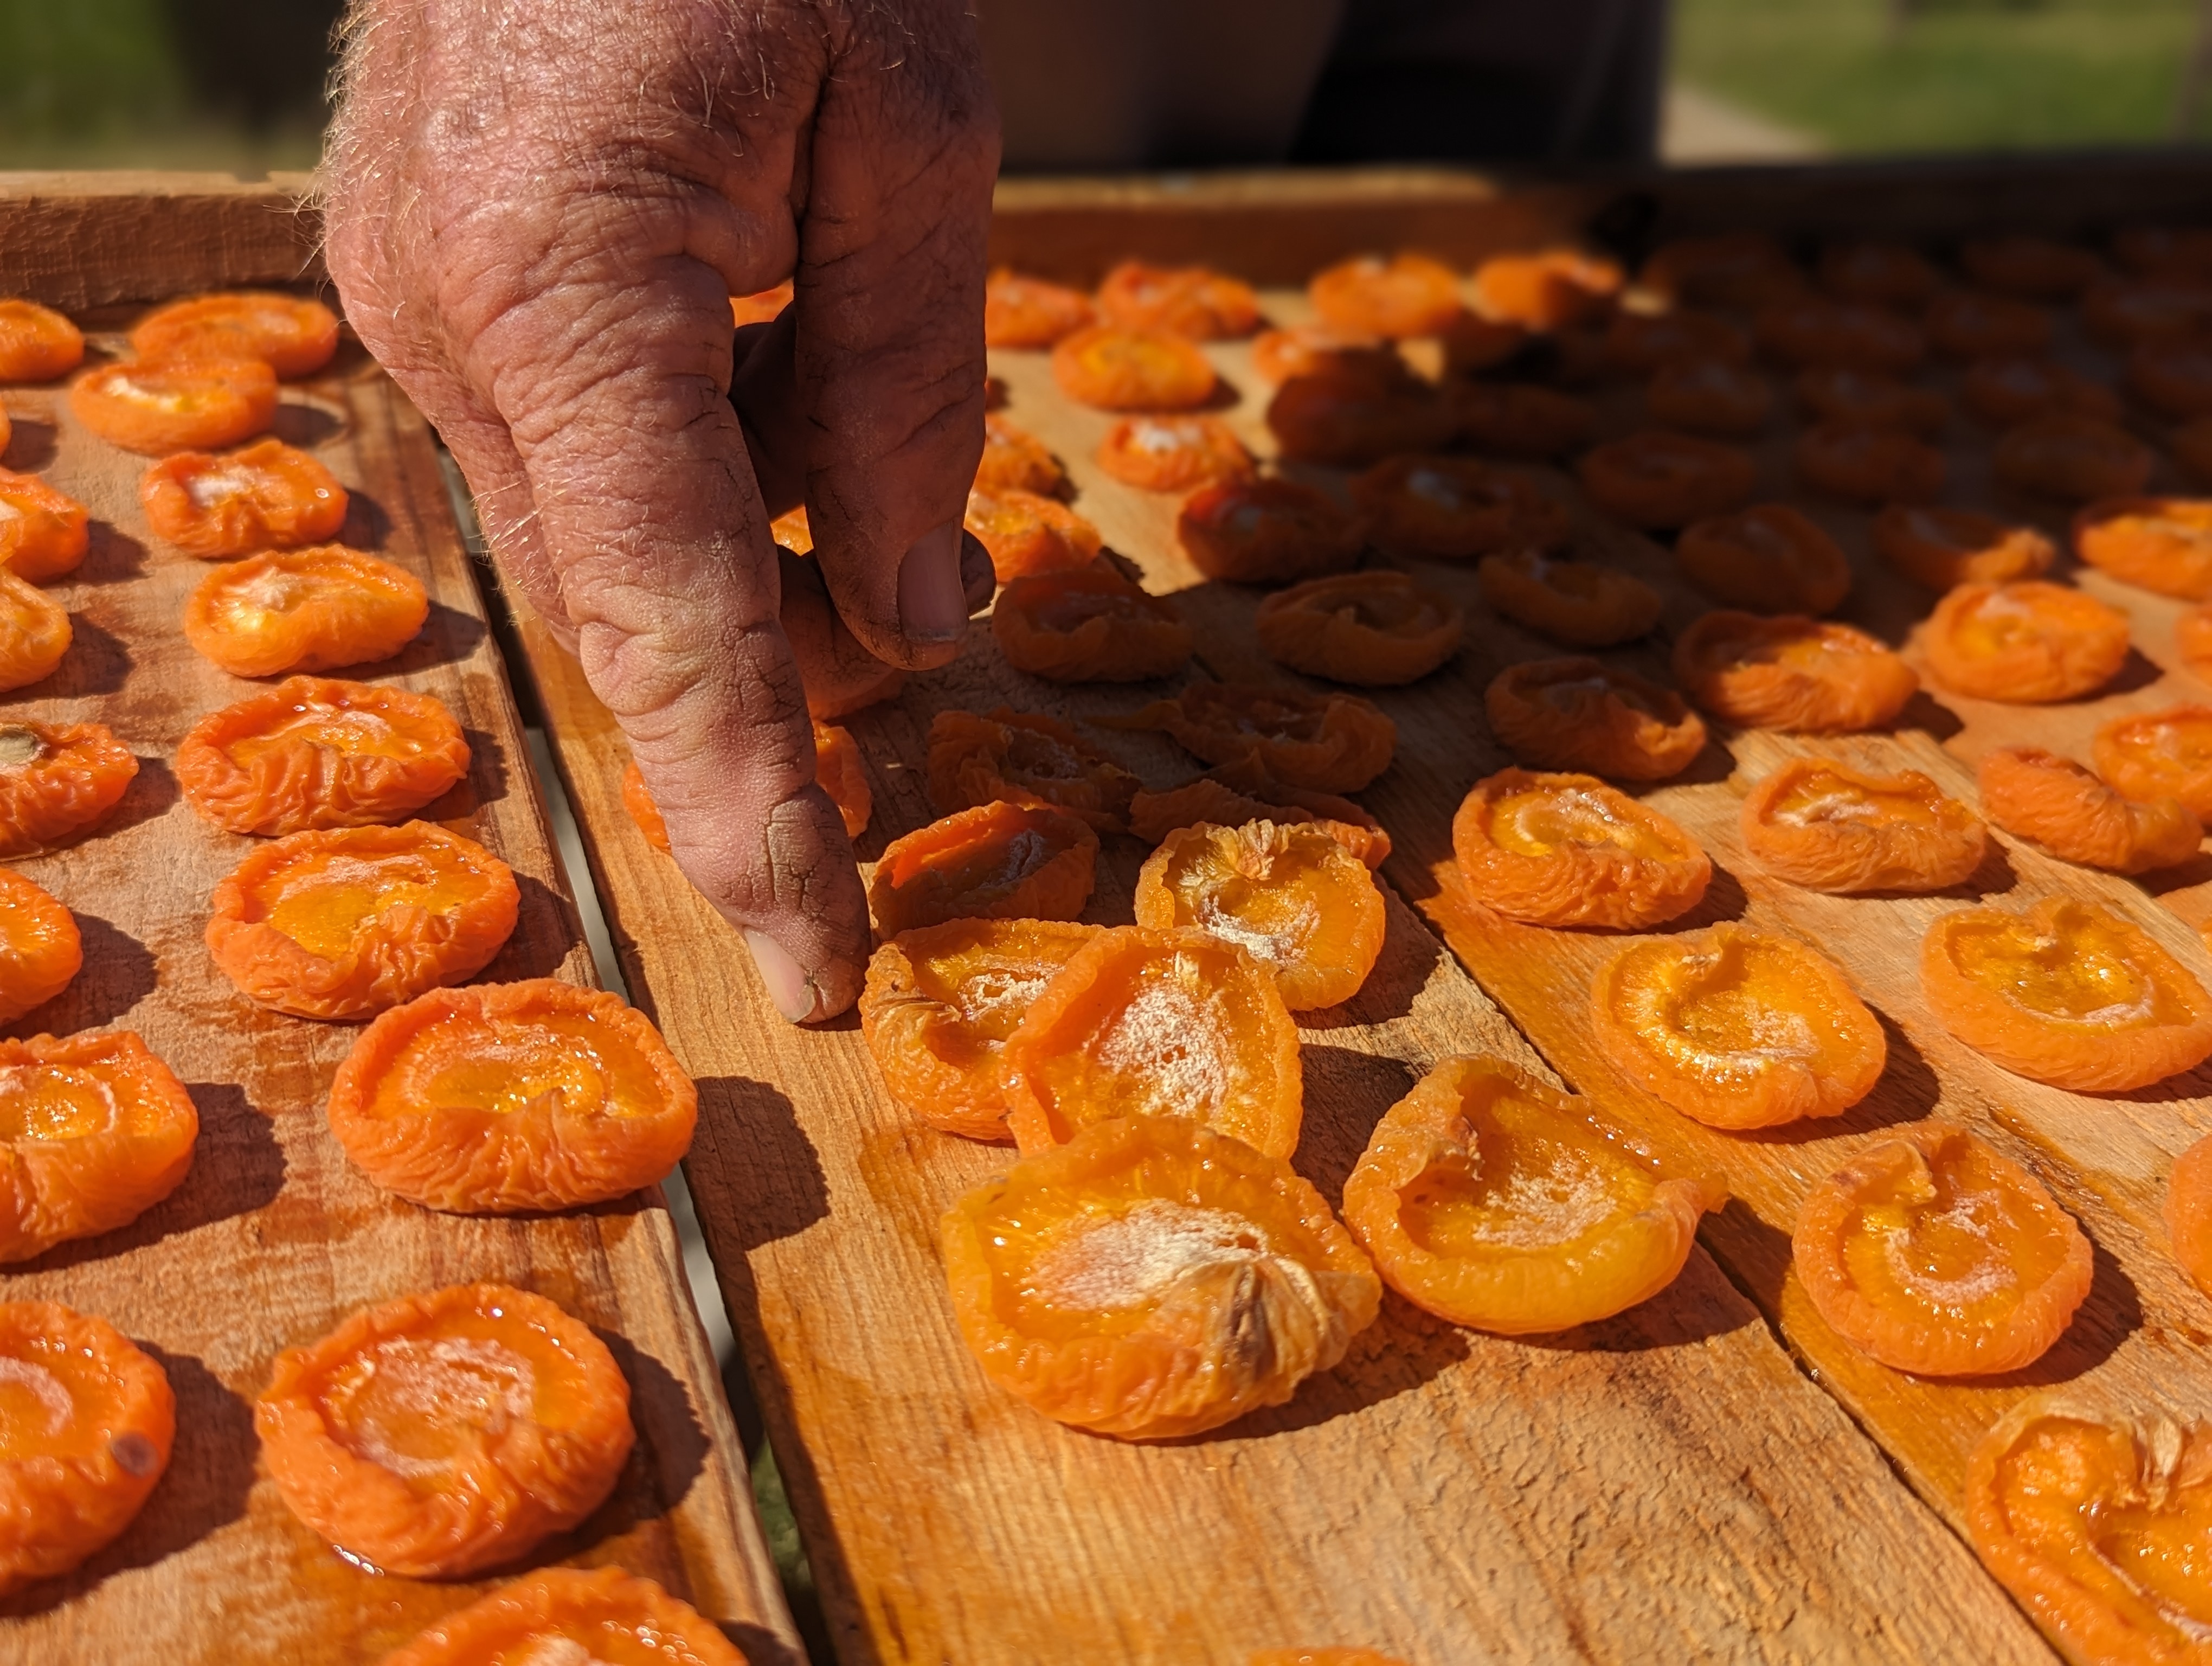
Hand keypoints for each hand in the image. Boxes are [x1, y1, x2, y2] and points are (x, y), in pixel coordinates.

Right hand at [324, 0, 998, 1020]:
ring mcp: (412, 297)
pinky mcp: (427, 276)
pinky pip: (571, 455)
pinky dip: (689, 481)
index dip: (753, 812)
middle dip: (772, 686)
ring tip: (853, 461)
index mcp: (561, 281)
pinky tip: (772, 396)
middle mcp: (445, 318)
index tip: (818, 964)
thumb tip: (906, 631)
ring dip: (738, 569)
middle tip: (904, 690)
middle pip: (629, 606)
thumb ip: (905, 399)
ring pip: (600, 541)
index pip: (672, 623)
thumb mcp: (913, 131)